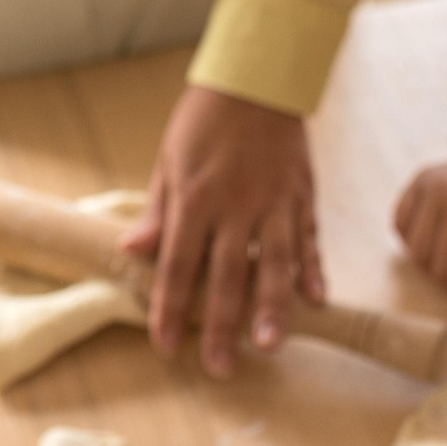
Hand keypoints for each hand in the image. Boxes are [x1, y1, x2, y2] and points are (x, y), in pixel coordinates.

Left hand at [122, 86, 323, 377]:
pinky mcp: (302, 195)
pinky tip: (316, 302)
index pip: (179, 265)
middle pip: (228, 275)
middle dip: (222, 325)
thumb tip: (131, 252)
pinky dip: (313, 271)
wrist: (256, 77)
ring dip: (273, 308)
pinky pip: (309, 240)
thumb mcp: (168, 161)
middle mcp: (236, 205)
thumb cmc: (203, 120)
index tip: (166, 346)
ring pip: (276, 264)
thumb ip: (157, 213)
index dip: (170, 308)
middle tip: (220, 367)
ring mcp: (274, 202)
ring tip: (270, 345)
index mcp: (195, 198)